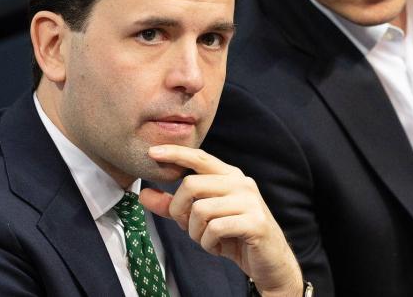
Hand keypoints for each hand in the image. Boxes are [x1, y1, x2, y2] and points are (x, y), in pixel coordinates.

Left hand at [140, 145, 303, 296]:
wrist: (269, 260)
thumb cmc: (233, 236)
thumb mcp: (200, 219)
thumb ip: (174, 206)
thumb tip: (144, 194)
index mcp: (230, 176)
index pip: (200, 158)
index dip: (176, 153)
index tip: (152, 152)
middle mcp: (241, 183)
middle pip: (191, 184)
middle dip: (179, 210)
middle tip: (185, 226)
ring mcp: (250, 202)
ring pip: (200, 210)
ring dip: (195, 232)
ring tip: (207, 240)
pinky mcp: (255, 222)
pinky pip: (214, 229)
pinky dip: (208, 243)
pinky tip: (218, 247)